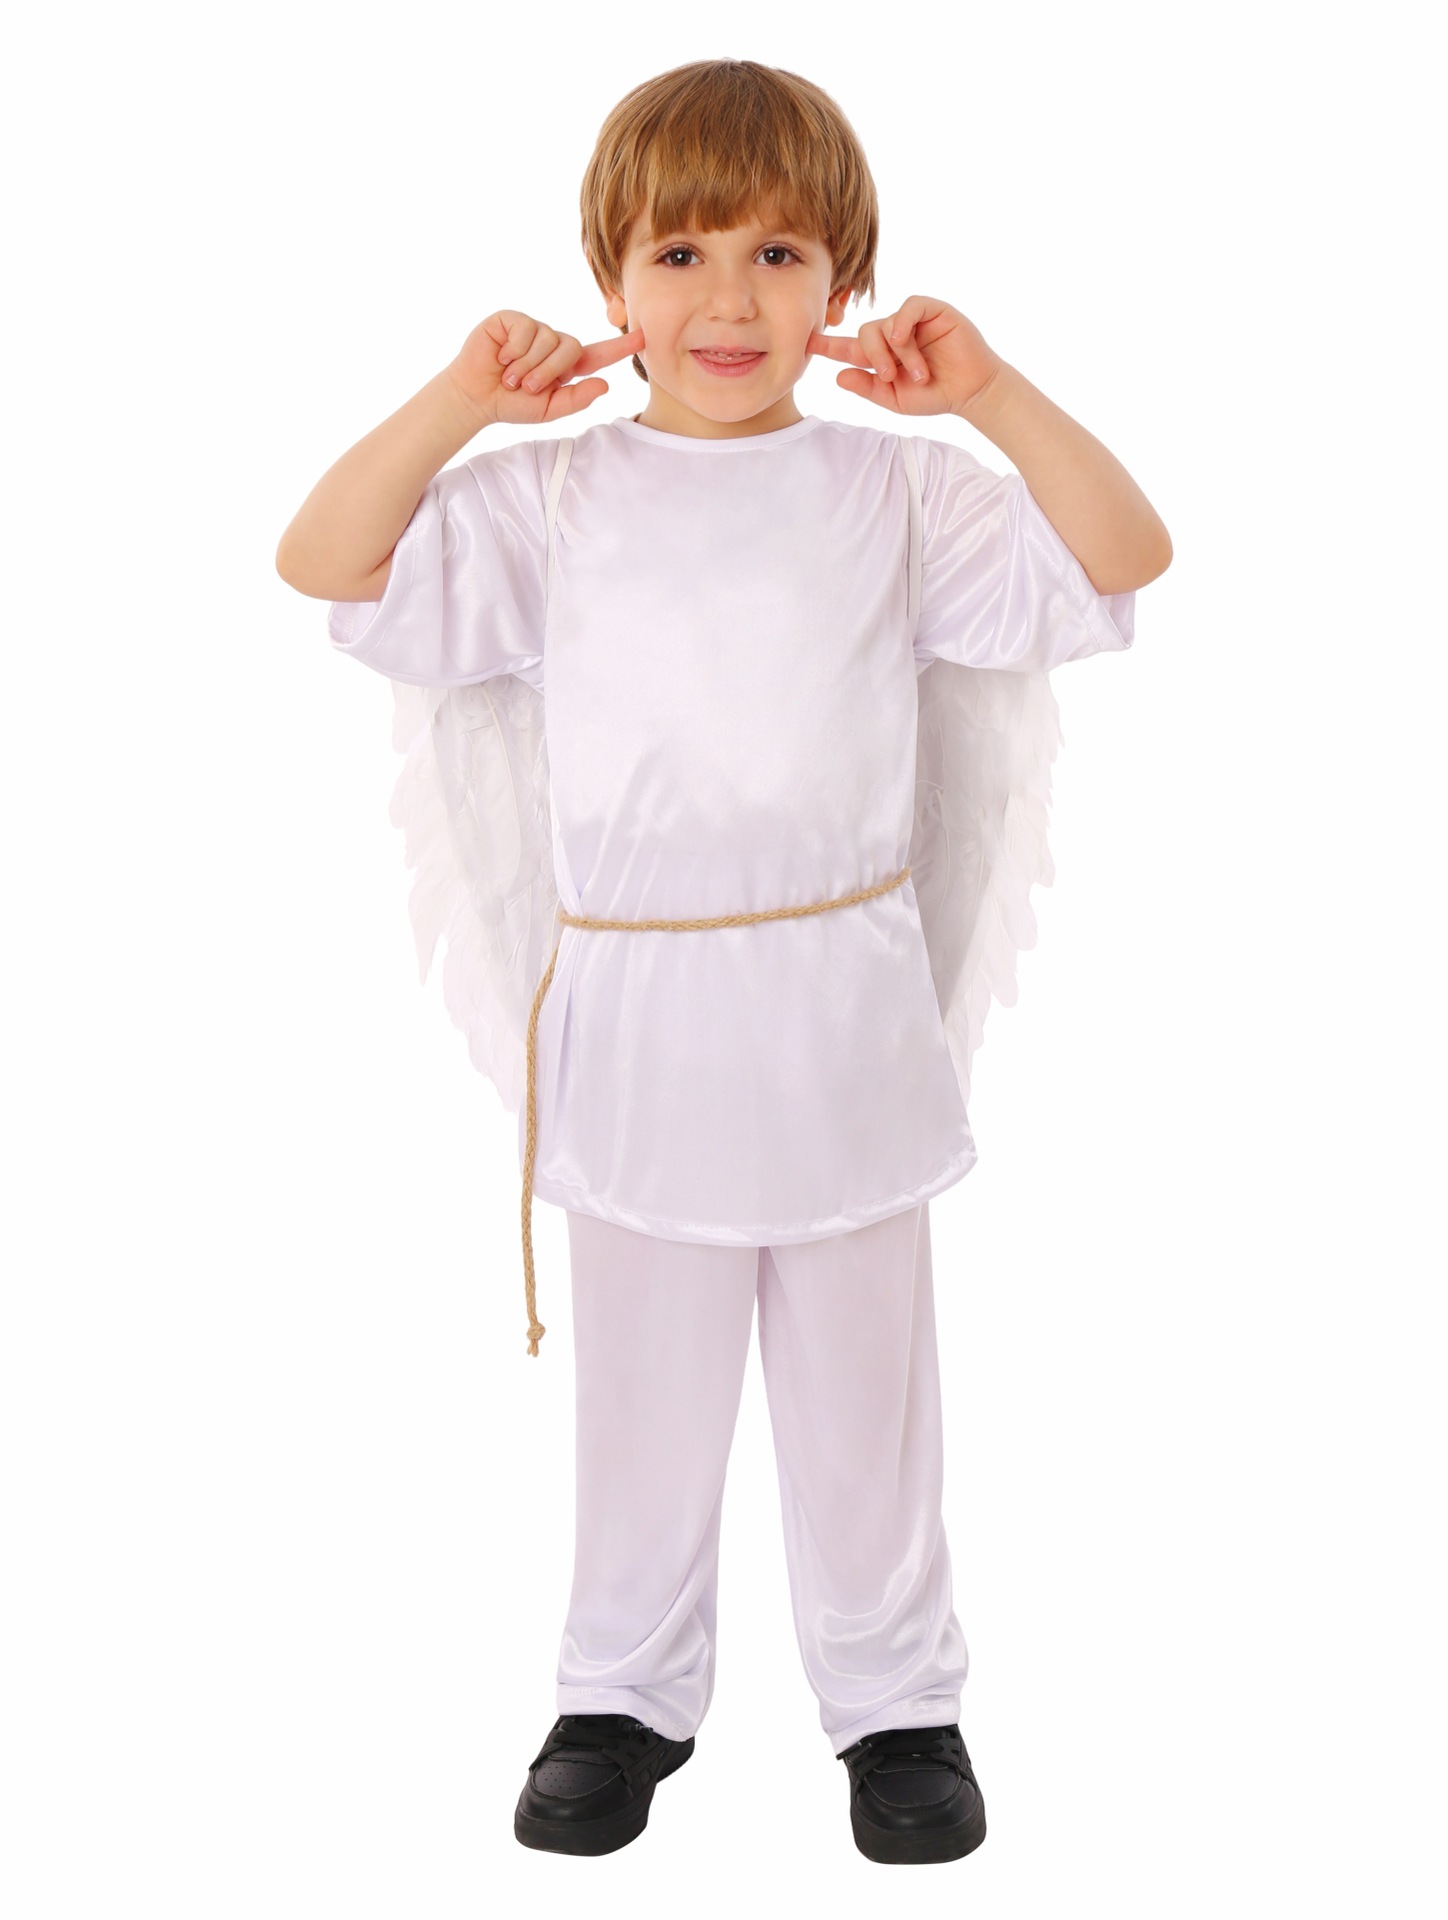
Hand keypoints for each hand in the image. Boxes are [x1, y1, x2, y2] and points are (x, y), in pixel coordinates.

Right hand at [449, 311, 645, 425]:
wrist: (477, 397)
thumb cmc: (512, 404)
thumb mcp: (548, 410)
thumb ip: (576, 399)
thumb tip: (604, 384)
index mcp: (566, 366)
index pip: (598, 354)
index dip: (620, 346)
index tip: (644, 337)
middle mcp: (552, 343)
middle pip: (571, 347)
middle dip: (548, 372)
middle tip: (526, 387)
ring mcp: (533, 329)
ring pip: (547, 339)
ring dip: (528, 365)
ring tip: (510, 376)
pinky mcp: (512, 319)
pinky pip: (526, 329)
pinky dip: (513, 350)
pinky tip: (501, 358)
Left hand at [807, 297, 1003, 417]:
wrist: (971, 392)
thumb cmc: (936, 396)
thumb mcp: (896, 400)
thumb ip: (868, 388)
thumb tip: (838, 376)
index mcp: (882, 357)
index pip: (849, 348)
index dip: (828, 345)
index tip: (805, 343)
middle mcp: (894, 335)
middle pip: (865, 332)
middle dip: (872, 356)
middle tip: (888, 377)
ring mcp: (913, 322)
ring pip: (887, 324)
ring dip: (898, 352)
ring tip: (915, 374)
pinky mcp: (933, 311)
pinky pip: (909, 306)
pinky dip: (902, 322)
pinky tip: (904, 339)